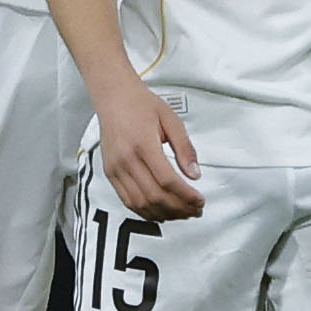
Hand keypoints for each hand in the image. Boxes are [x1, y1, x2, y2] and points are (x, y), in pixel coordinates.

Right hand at [93, 80, 203, 220]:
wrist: (113, 97)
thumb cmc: (143, 105)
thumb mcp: (171, 120)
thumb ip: (185, 148)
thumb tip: (195, 175)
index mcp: (143, 144)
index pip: (167, 180)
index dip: (186, 195)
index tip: (200, 201)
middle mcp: (126, 160)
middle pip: (154, 196)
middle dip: (178, 208)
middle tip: (195, 210)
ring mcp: (115, 168)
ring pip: (140, 203)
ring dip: (164, 213)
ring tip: (182, 213)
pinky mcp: (110, 173)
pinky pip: (127, 200)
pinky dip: (146, 211)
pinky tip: (162, 211)